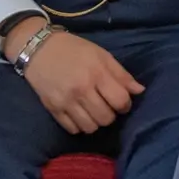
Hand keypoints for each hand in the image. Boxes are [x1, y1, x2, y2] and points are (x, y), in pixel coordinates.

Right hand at [5, 20, 144, 134]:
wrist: (39, 48)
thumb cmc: (75, 49)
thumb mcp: (102, 55)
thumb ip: (121, 74)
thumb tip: (139, 91)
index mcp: (97, 73)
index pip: (120, 101)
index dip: (126, 105)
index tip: (122, 101)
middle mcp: (81, 90)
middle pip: (106, 118)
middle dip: (111, 114)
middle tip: (106, 105)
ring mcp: (65, 101)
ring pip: (90, 128)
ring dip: (96, 122)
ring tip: (93, 111)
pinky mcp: (52, 109)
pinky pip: (72, 130)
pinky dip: (79, 126)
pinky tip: (80, 114)